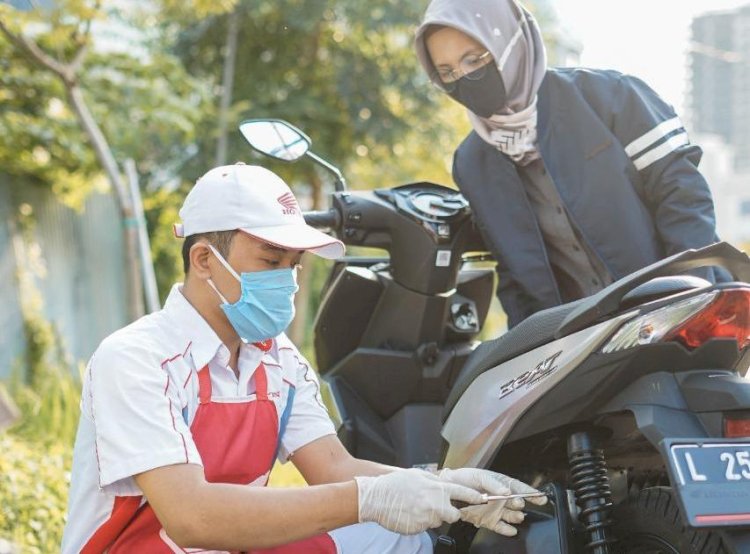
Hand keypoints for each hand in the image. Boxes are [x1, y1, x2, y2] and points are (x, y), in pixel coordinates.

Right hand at [355, 468, 484, 534]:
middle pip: (454, 514)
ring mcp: (428, 518)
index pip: (464, 493)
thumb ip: (433, 480)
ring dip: (432, 516)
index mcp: (437, 488)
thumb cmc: (394, 485)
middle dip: (450, 512)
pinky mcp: (420, 529)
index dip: (475, 497)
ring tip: (416, 507)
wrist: (376, 499)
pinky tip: (410, 513)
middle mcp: (435, 503)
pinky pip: (425, 526)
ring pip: (438, 520)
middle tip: (437, 507)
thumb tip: (442, 482)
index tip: (483, 499)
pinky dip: (420, 522)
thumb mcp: (416, 475)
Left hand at [437, 468, 546, 535]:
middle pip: (517, 503)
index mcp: (502, 484)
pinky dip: (506, 529)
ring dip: (515, 517)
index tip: (540, 497)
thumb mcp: (480, 477)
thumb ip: (494, 484)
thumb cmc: (466, 479)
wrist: (451, 489)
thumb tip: (506, 491)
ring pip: (511, 516)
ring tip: (517, 516)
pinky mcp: (489, 520)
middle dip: (519, 503)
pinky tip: (512, 530)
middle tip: (518, 503)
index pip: (520, 489)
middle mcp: (502, 499)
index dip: (531, 493)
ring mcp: (496, 510)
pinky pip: (500, 526)